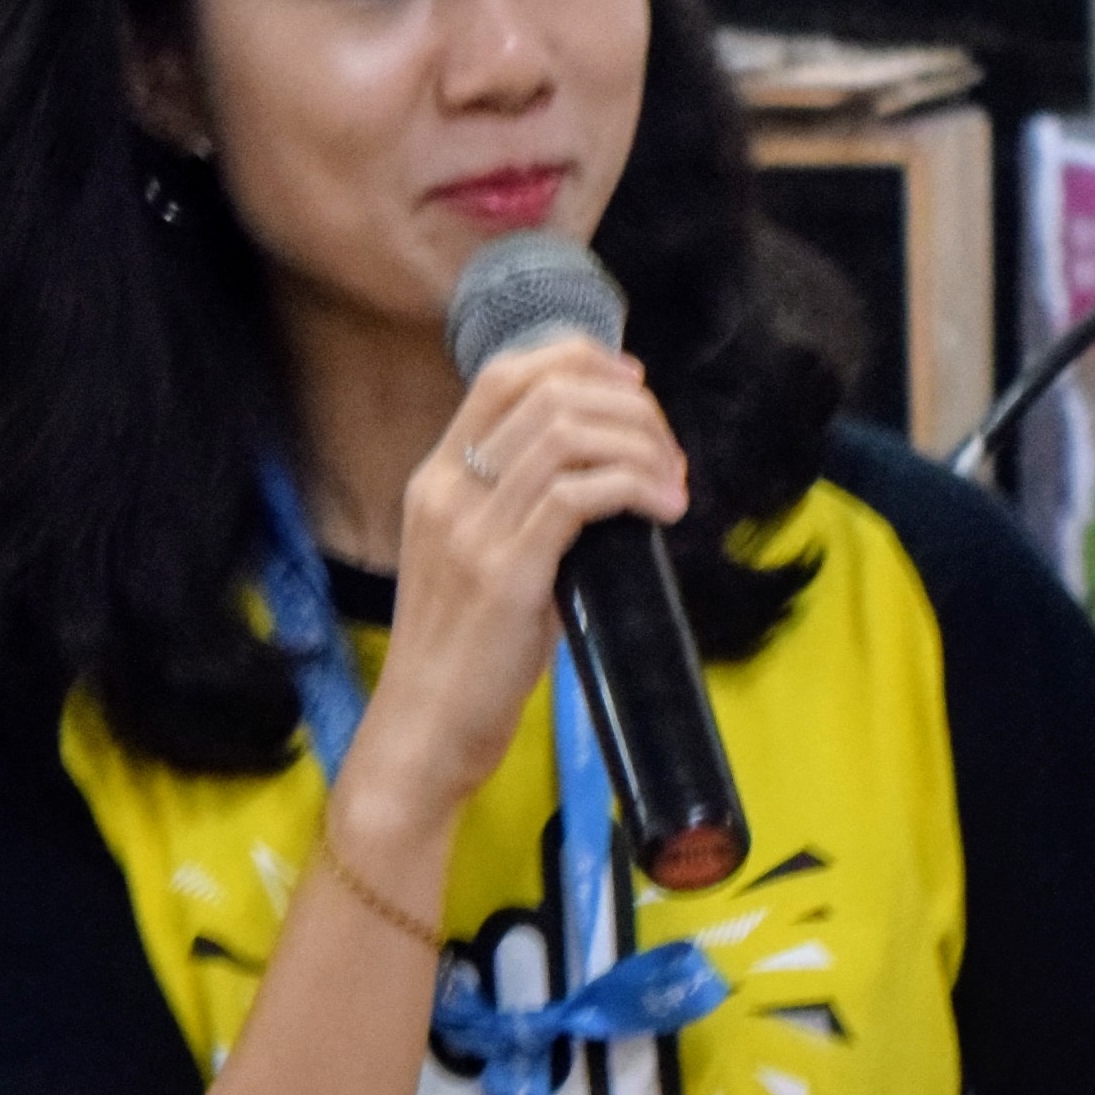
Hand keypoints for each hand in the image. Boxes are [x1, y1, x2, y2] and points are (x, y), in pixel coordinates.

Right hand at [329, 341, 689, 846]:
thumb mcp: (484, 563)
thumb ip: (528, 514)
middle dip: (629, 406)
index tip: (635, 388)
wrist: (422, 733)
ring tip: (672, 486)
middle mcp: (446, 491)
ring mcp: (471, 530)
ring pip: (569, 434)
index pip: (504, 374)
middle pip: (548, 391)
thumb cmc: (467, 657)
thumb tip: (614, 482)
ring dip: (641, 446)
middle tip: (669, 453)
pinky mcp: (503, 574)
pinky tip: (663, 511)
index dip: (579, 360)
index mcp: (436, 480)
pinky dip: (635, 488)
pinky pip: (578, 496)